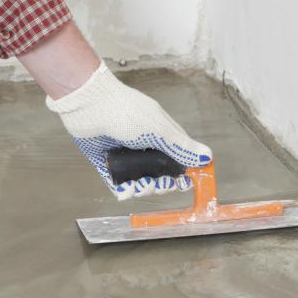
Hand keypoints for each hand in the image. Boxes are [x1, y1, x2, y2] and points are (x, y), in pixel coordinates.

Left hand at [47, 61, 212, 199]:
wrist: (89, 105)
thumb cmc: (126, 111)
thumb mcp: (159, 130)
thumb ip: (182, 147)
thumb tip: (208, 157)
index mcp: (160, 135)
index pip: (178, 159)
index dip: (183, 173)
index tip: (186, 183)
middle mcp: (144, 146)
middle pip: (159, 174)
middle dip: (163, 184)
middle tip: (160, 185)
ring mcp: (125, 155)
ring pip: (140, 181)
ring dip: (144, 189)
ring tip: (140, 186)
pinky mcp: (107, 162)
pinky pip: (118, 183)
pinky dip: (124, 191)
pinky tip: (126, 192)